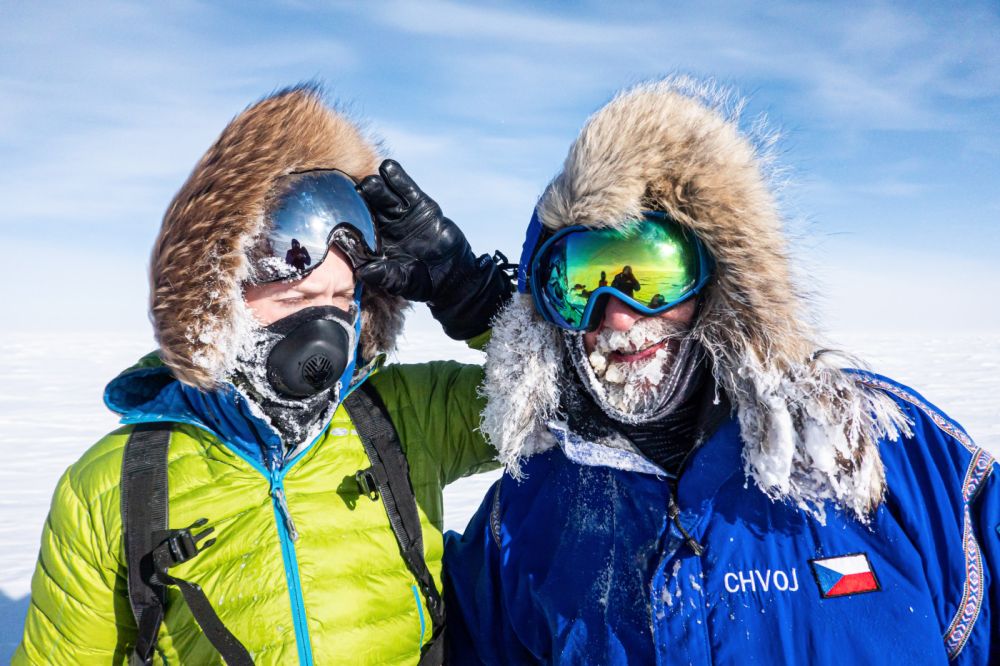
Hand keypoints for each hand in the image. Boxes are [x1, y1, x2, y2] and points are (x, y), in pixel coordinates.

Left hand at [356, 160, 471, 303]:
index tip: (339, 212)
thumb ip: (386, 275)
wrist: (453, 273)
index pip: (359, 228)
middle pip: (368, 207)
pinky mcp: (420, 205)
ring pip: (384, 195)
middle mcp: (385, 226)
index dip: (350, 220)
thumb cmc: (424, 282)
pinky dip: (398, 178)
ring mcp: (401, 214)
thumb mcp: (404, 281)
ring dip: (376, 187)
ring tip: (371, 182)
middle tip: (355, 193)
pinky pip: (406, 189)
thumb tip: (364, 272)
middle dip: (361, 199)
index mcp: (376, 244)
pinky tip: (388, 168)